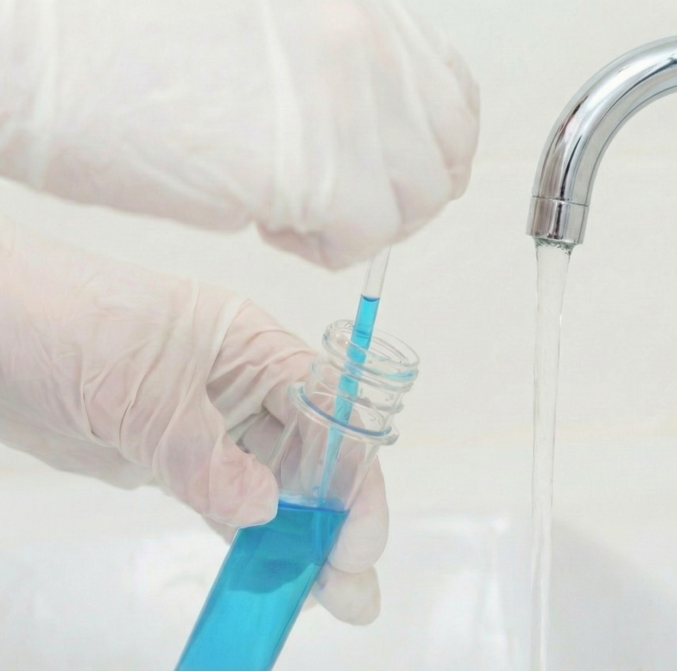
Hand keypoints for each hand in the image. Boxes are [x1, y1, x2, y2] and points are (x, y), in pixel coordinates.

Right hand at [0, 0, 478, 268]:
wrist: (38, 52)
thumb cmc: (122, 37)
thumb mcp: (264, 25)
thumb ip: (335, 66)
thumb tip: (382, 132)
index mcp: (356, 3)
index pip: (449, 93)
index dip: (427, 149)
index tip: (393, 174)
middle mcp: (365, 39)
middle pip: (444, 155)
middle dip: (398, 195)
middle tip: (340, 204)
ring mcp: (347, 99)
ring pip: (415, 201)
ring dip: (360, 222)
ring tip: (289, 206)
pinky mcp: (319, 168)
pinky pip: (367, 240)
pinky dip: (324, 248)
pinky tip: (267, 220)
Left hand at [0, 219, 387, 622]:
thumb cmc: (58, 316)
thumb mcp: (139, 388)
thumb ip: (202, 454)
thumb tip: (262, 508)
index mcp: (254, 347)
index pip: (331, 412)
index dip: (355, 474)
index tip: (356, 536)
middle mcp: (244, 386)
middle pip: (312, 457)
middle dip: (337, 519)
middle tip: (351, 584)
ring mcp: (210, 425)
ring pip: (274, 489)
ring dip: (299, 541)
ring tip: (326, 596)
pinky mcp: (173, 458)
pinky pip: (224, 506)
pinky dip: (247, 543)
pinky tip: (269, 577)